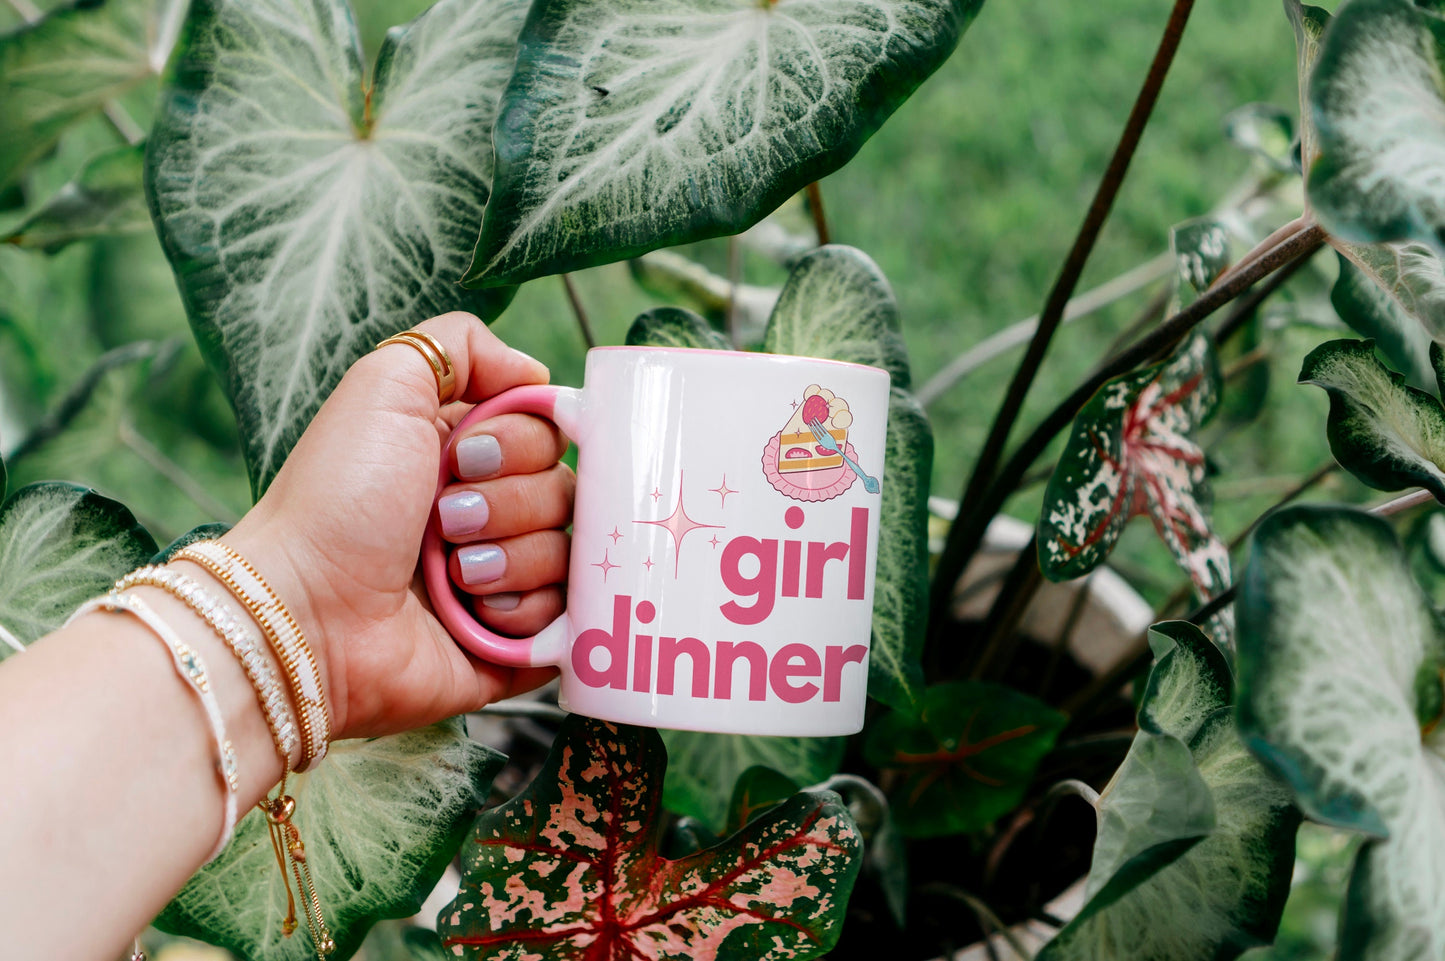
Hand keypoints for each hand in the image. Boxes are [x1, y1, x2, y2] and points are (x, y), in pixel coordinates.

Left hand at [223, 313, 570, 739]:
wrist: (307, 613)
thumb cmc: (337, 502)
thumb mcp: (384, 386)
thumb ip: (460, 343)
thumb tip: (536, 373)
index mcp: (465, 454)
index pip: (549, 431)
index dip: (522, 440)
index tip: (465, 455)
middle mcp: (489, 512)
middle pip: (566, 490)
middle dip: (509, 502)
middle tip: (446, 521)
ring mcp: (505, 580)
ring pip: (570, 553)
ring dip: (510, 558)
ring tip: (450, 575)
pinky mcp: (515, 643)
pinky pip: (567, 618)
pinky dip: (522, 612)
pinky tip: (471, 614)